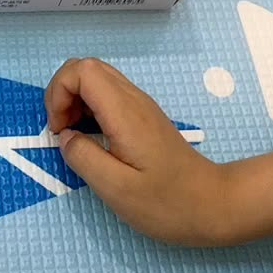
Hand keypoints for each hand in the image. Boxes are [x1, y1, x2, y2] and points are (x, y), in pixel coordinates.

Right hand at [44, 58, 222, 244]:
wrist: (214, 206)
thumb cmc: (166, 202)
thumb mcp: (116, 189)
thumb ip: (83, 158)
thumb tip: (64, 136)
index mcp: (124, 111)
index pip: (81, 70)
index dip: (58, 92)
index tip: (58, 130)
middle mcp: (132, 98)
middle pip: (86, 66)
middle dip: (62, 93)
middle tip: (62, 131)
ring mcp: (140, 105)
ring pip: (96, 78)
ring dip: (74, 100)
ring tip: (74, 136)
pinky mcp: (143, 116)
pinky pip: (107, 95)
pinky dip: (88, 108)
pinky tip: (92, 138)